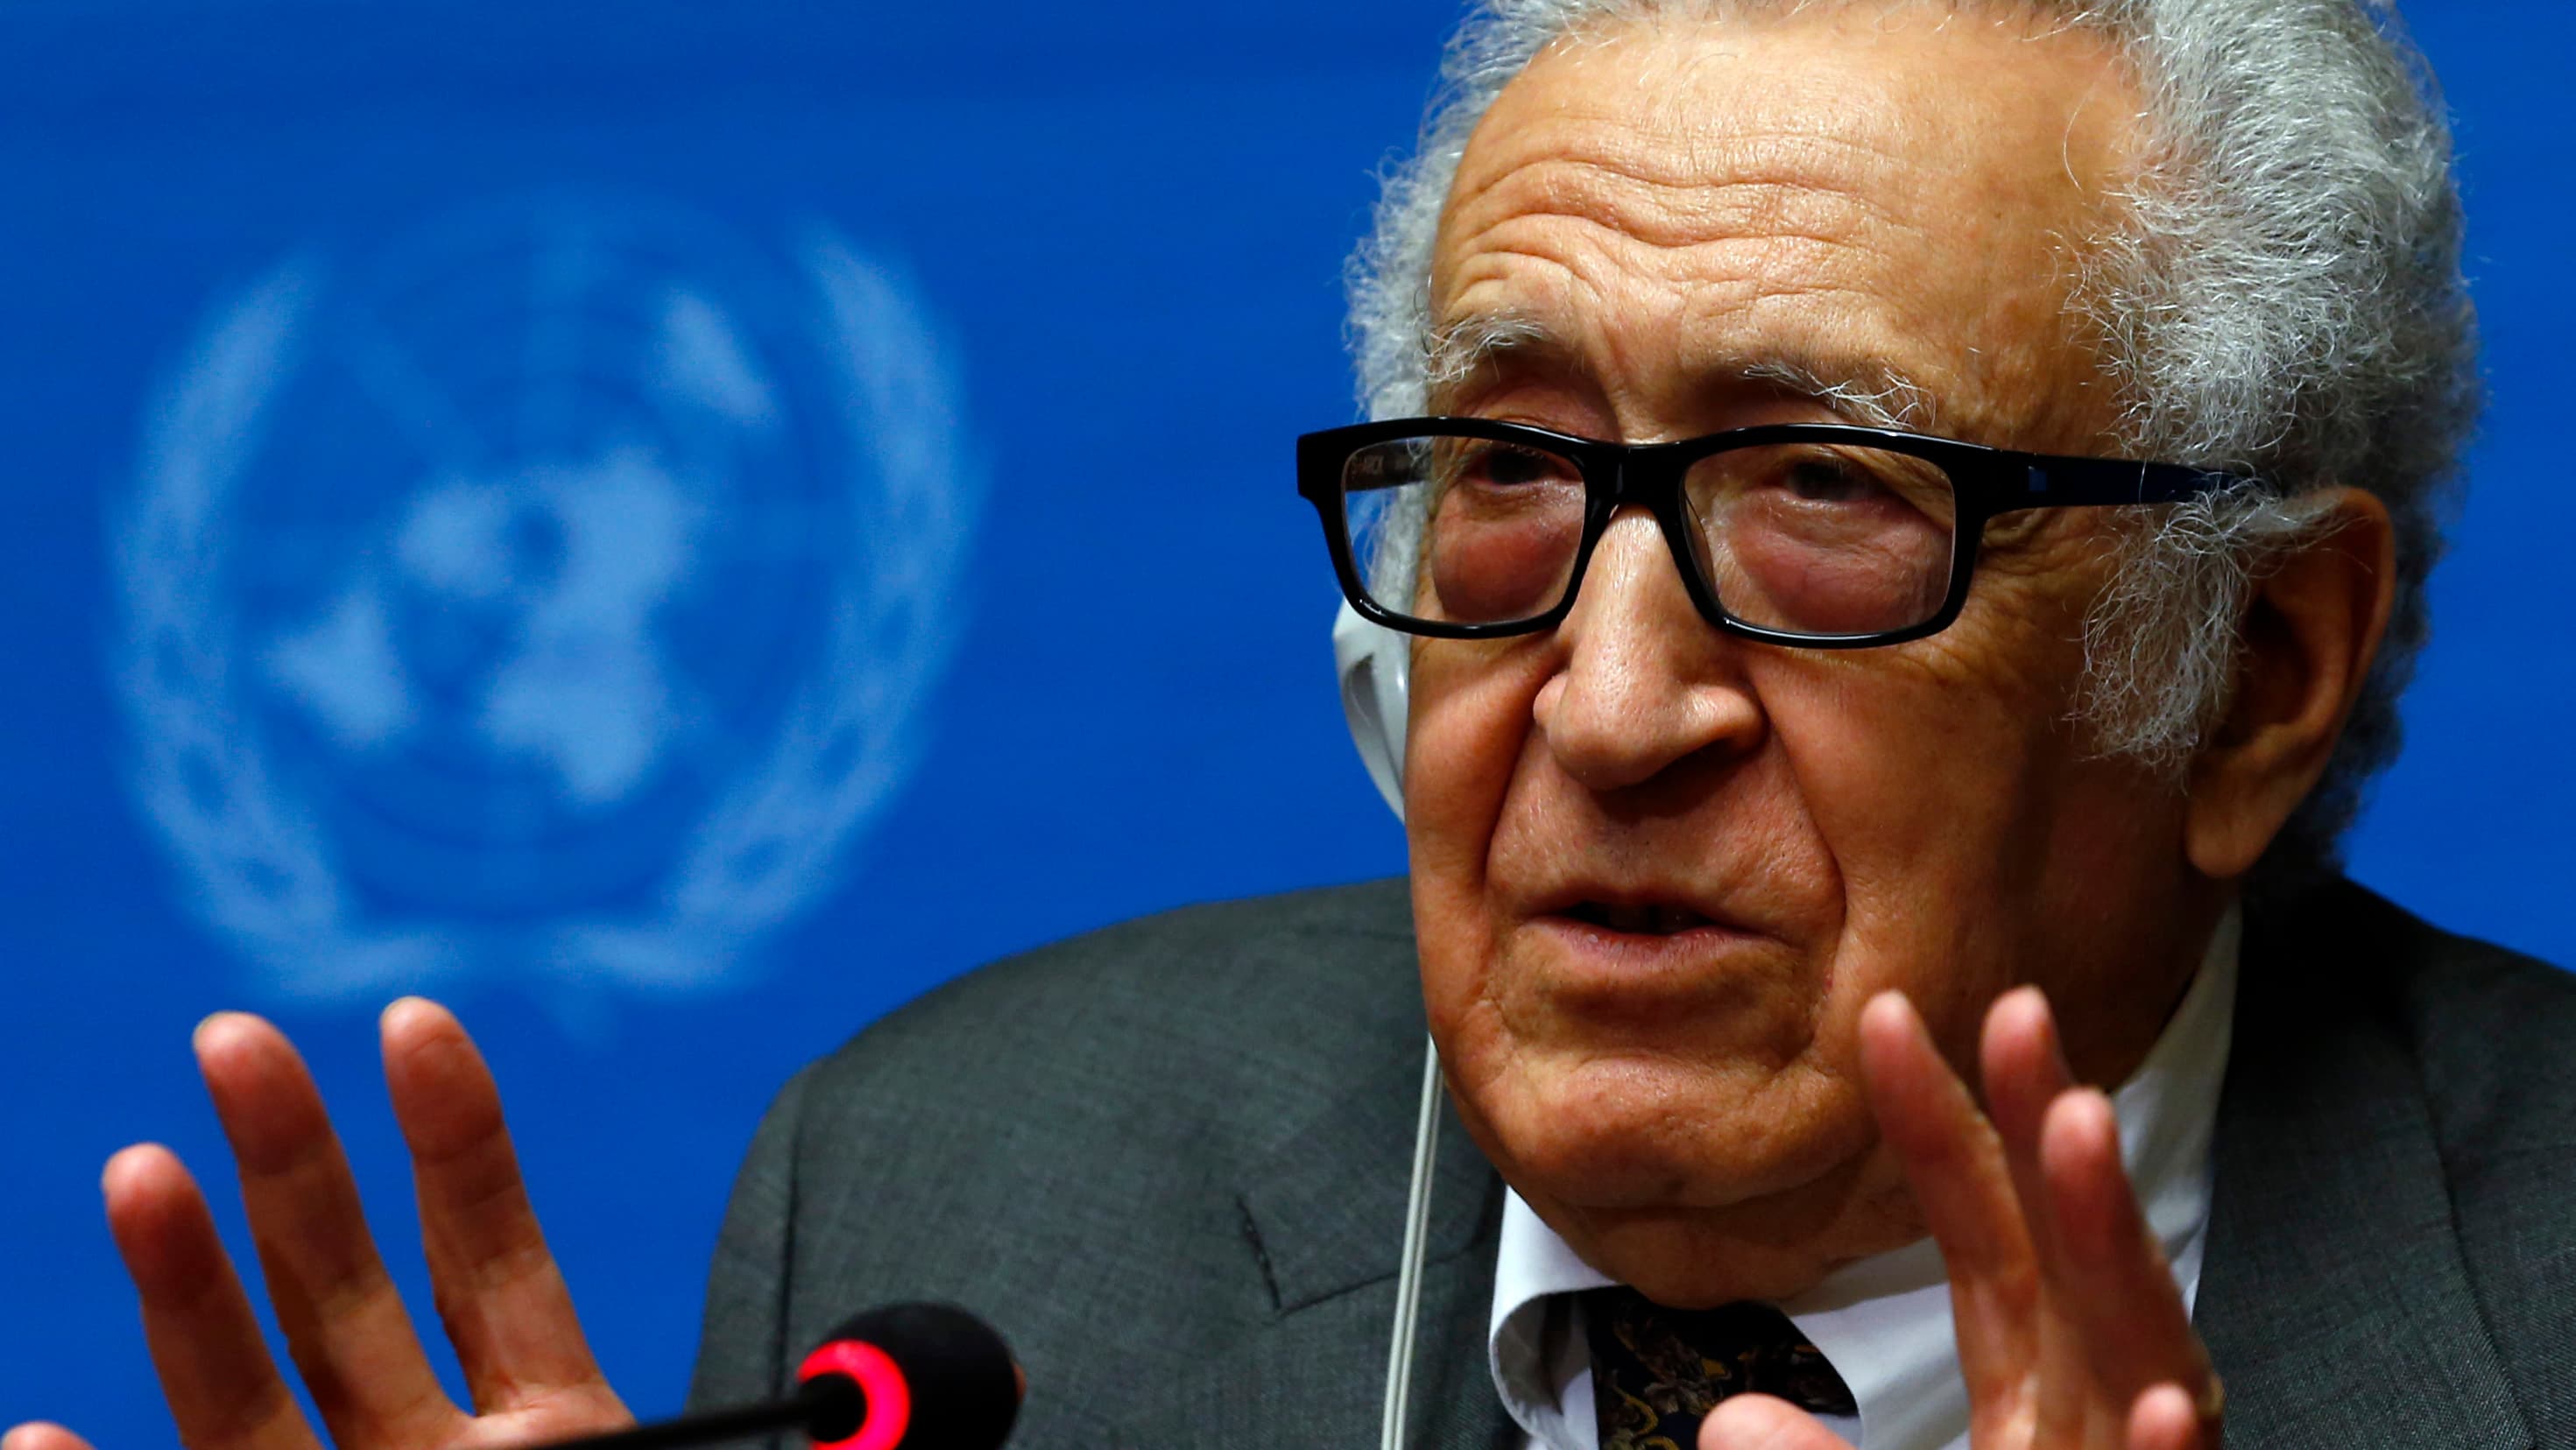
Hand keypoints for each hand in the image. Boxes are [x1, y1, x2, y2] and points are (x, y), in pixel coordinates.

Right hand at [4, 1000, 630, 1449]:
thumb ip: (569, 1411)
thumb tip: (491, 1189)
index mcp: (552, 1425)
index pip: (490, 1257)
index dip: (457, 1140)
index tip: (412, 1019)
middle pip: (347, 1295)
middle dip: (294, 1165)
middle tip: (236, 1035)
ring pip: (250, 1402)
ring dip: (186, 1290)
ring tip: (137, 1172)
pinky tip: (33, 1435)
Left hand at [1700, 988, 2221, 1449]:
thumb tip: (1732, 1415)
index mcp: (2028, 1393)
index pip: (1980, 1237)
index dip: (1937, 1128)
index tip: (1886, 1017)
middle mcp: (2091, 1412)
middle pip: (2066, 1256)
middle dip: (2044, 1130)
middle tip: (2014, 1007)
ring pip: (2132, 1349)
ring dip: (2106, 1235)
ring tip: (2080, 1126)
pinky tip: (2165, 1399)